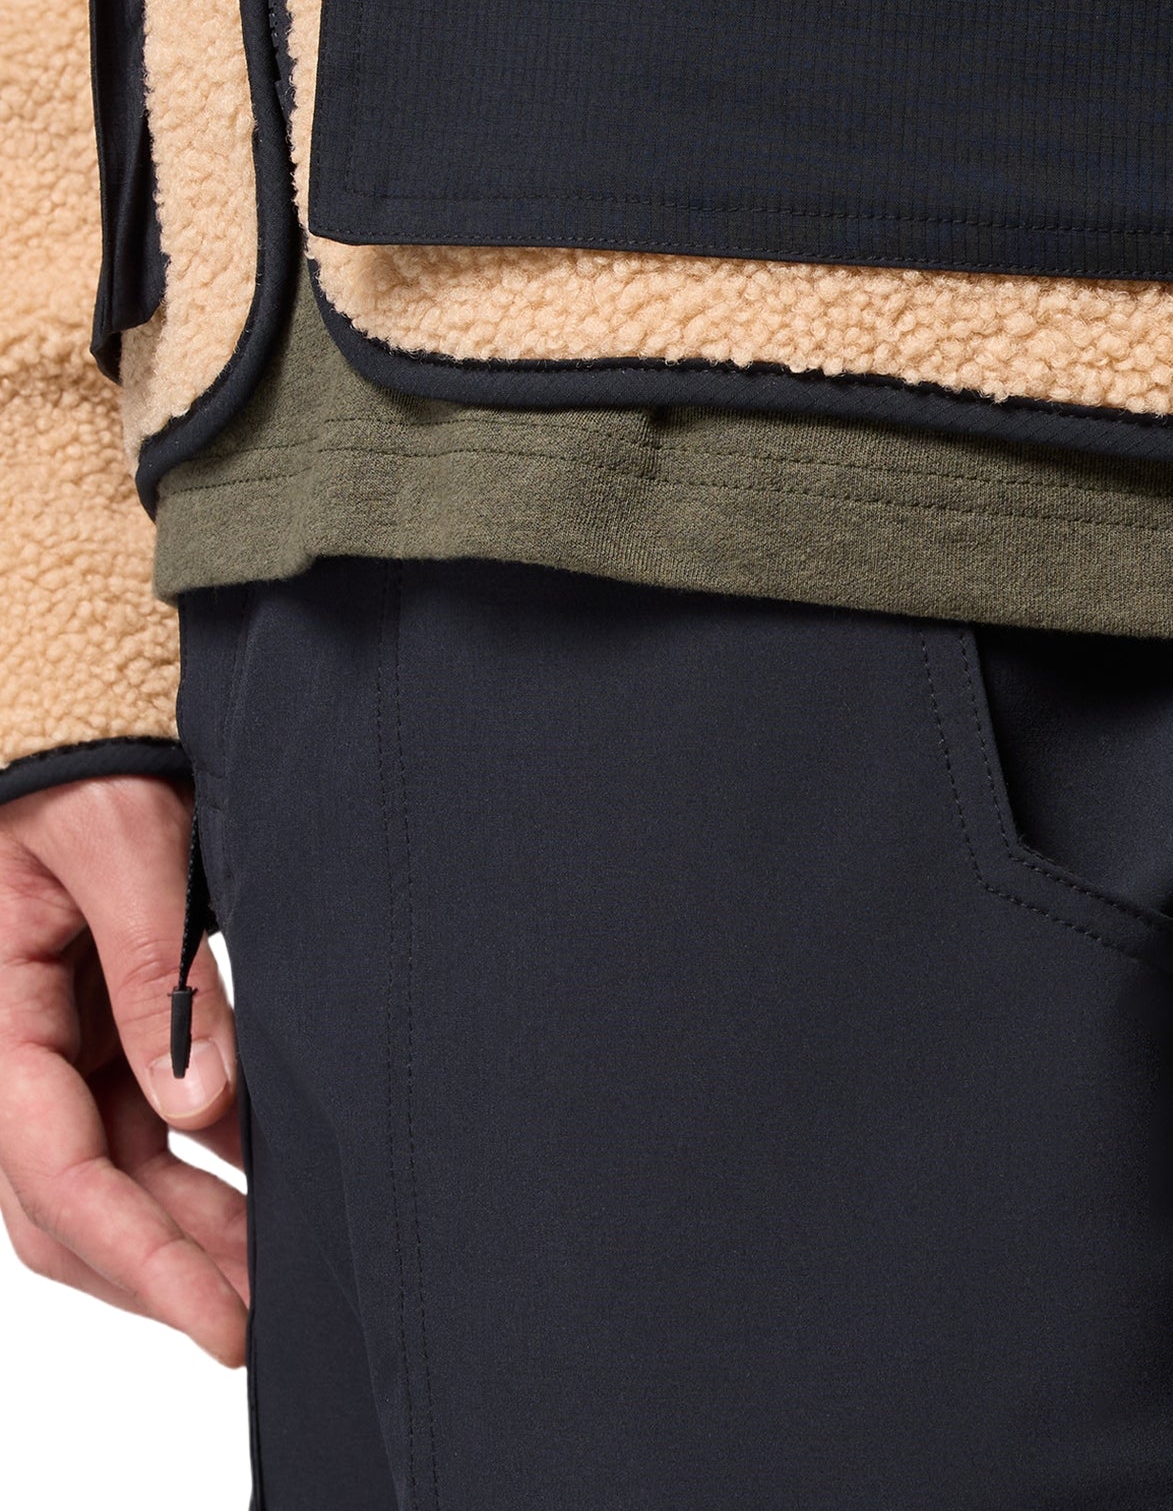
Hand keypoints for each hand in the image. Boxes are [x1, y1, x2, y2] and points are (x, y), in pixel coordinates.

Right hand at [0, 774, 246, 1362]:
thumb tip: (199, 1105)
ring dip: (187, 1232)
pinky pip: (139, 1128)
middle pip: (75, 1203)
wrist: (80, 721)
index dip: (138, 1255)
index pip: (55, 1173)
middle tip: (258, 1322)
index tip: (216, 1313)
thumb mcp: (126, 846)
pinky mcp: (101, 1035)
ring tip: (276, 1278)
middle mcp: (15, 1051)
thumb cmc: (86, 764)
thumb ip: (158, 970)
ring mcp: (56, 1050)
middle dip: (164, 1270)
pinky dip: (198, 1170)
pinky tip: (262, 1195)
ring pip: (111, 1178)